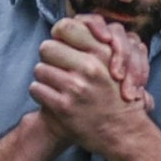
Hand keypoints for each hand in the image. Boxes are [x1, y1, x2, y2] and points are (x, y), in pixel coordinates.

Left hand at [29, 17, 152, 153]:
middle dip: (50, 58)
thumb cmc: (119, 96)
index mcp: (102, 52)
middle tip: (58, 68)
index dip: (59, 36)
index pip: (65, 27)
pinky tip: (52, 98)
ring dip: (45, 78)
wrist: (124, 133)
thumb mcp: (118, 62)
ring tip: (56, 86)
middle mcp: (89, 67)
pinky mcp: (63, 107)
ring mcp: (75, 88)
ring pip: (39, 69)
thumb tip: (64, 28)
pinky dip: (40, 94)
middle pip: (47, 47)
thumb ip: (96, 44)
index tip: (62, 45)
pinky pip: (36, 89)